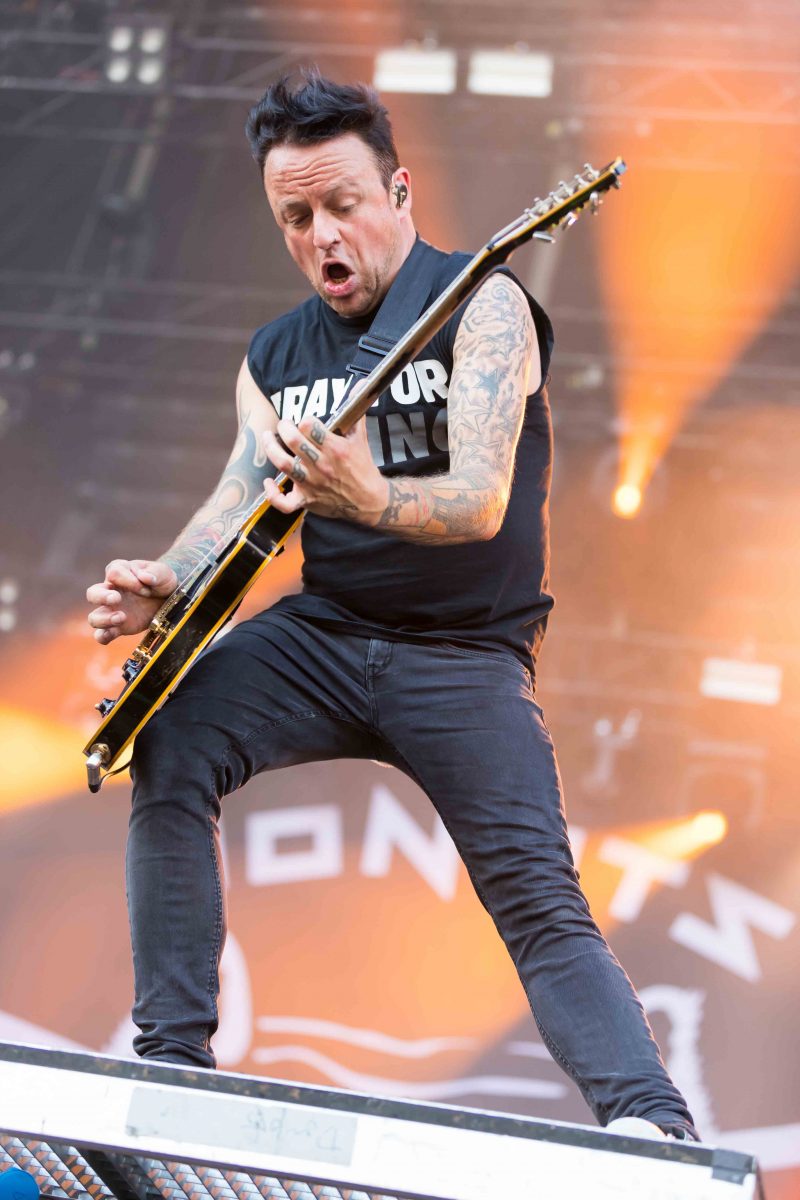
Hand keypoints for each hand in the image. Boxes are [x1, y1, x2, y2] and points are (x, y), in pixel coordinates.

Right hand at [86, 559, 177, 644]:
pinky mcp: (118, 627)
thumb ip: (155, 572)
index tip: (147, 589)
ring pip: (94, 617)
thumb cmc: (162, 581)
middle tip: (116, 598)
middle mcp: (110, 591)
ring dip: (104, 619)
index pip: (114, 573)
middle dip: (101, 596)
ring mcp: (112, 611)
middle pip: (92, 593)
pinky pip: (102, 635)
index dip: (129, 581)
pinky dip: (103, 636)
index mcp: (119, 571)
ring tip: (122, 617)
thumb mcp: (163, 573)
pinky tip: (112, 634)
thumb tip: (145, 577)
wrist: (170, 599)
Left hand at [262, 414, 388, 522]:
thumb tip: (361, 384)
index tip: (306, 422)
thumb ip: (355, 411)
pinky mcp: (306, 500)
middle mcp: (322, 466)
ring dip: (270, 448)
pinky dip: (272, 494)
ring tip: (267, 438)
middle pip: (293, 441)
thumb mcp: (360, 438)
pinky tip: (269, 481)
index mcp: (336, 449)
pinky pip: (283, 502)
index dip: (305, 420)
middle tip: (284, 425)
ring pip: (283, 463)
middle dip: (284, 428)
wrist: (369, 500)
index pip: (310, 426)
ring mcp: (312, 484)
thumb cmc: (362, 467)